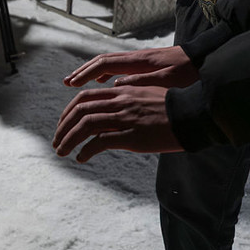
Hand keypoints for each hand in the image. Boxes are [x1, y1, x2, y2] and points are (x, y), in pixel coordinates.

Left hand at [53, 86, 183, 160]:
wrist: (192, 115)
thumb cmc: (173, 107)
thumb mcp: (147, 94)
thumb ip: (129, 94)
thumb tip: (115, 92)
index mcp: (122, 91)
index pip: (85, 98)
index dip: (69, 112)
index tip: (62, 124)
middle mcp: (119, 102)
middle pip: (79, 110)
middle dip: (63, 127)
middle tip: (56, 141)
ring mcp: (124, 118)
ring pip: (85, 126)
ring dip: (69, 140)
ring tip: (62, 151)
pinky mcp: (131, 135)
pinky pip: (100, 142)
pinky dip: (86, 150)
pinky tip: (81, 158)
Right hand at [63, 46, 198, 88]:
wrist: (206, 62)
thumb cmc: (190, 75)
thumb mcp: (167, 82)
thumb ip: (140, 82)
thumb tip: (114, 84)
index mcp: (139, 62)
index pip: (104, 65)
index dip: (86, 74)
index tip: (72, 85)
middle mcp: (136, 59)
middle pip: (101, 61)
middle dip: (83, 72)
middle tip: (67, 83)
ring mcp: (140, 61)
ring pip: (109, 64)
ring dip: (92, 73)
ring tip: (78, 85)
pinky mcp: (145, 66)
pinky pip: (118, 67)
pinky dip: (106, 75)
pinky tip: (103, 85)